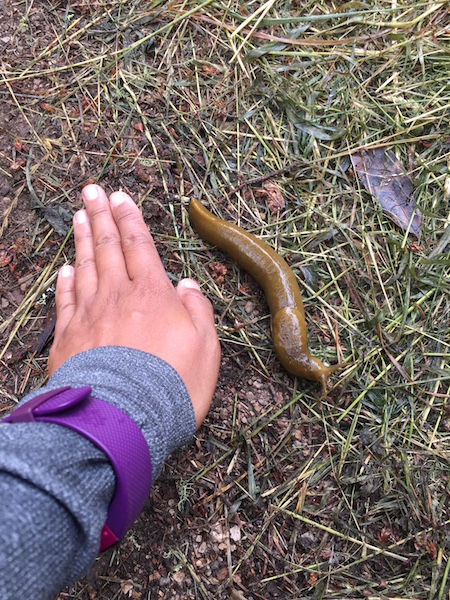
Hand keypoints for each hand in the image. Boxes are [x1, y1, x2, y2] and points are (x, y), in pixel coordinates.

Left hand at [48, 184, 219, 427]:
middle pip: (107, 247)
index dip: (129, 219)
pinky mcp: (69, 338)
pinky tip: (65, 269)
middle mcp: (118, 296)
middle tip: (92, 190)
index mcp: (152, 294)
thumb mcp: (206, 346)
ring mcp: (90, 315)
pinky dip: (66, 281)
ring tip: (78, 216)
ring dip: (81, 239)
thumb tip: (187, 284)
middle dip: (100, 216)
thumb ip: (198, 310)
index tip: (120, 197)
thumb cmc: (173, 384)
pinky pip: (66, 301)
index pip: (139, 246)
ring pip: (85, 267)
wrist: (125, 419)